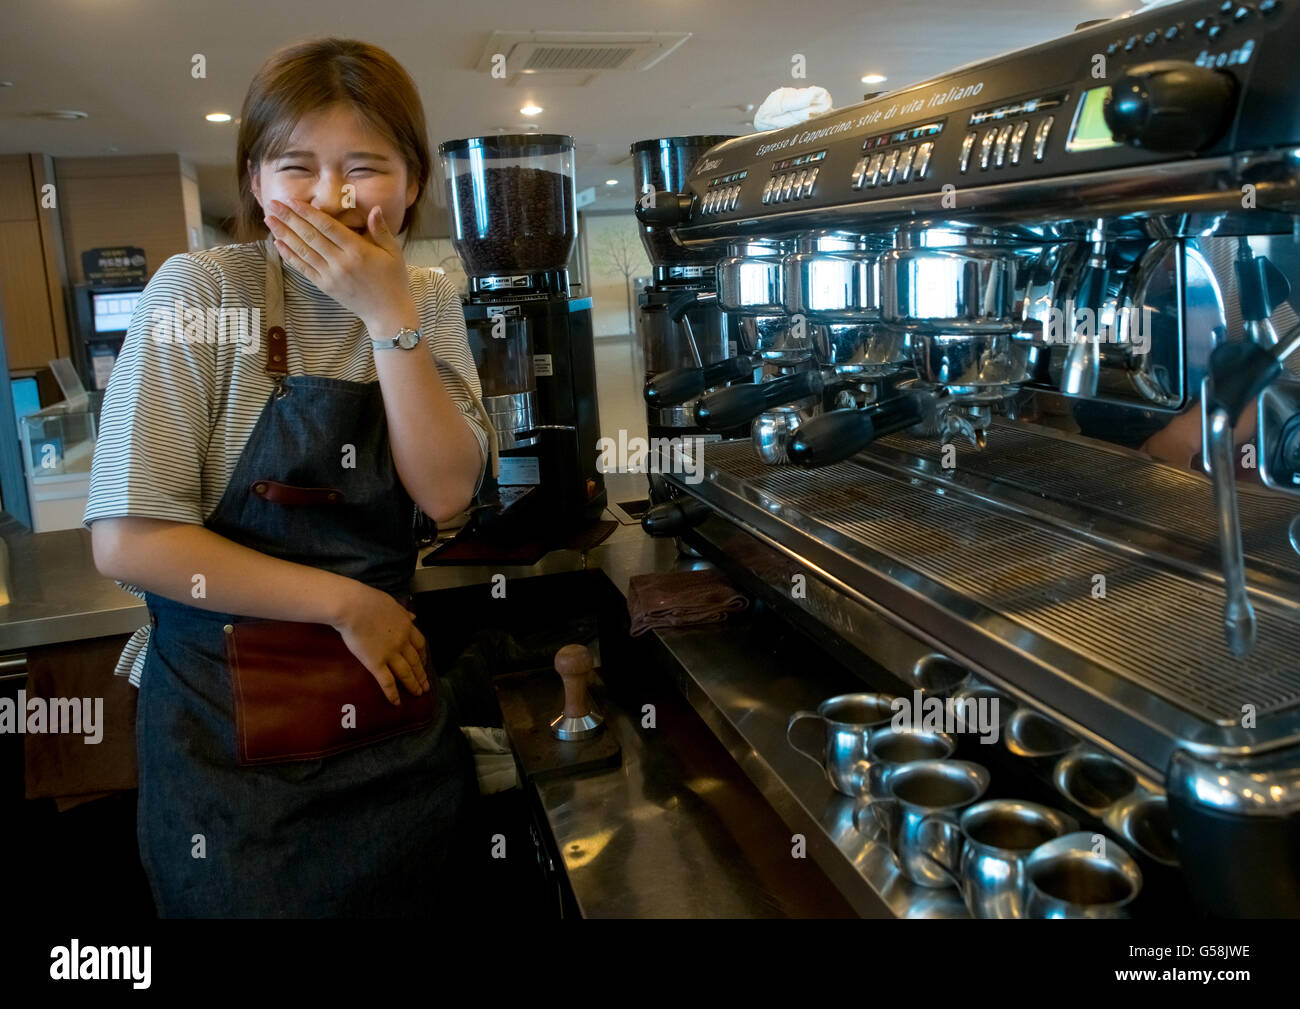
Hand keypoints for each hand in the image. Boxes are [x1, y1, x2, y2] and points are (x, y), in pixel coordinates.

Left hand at [264, 198, 415, 326]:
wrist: (387, 313)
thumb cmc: (393, 281)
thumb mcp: (394, 253)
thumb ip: (381, 230)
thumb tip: (374, 208)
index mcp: (358, 251)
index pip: (327, 227)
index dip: (308, 212)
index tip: (292, 200)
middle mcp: (340, 262)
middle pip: (310, 236)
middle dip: (289, 218)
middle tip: (273, 203)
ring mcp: (330, 275)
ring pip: (303, 250)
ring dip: (284, 234)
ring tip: (269, 219)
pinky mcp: (325, 286)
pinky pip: (303, 268)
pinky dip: (289, 255)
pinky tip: (278, 243)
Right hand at [331, 582, 429, 704]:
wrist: (353, 607)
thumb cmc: (369, 601)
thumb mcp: (392, 604)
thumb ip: (404, 612)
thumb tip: (414, 616)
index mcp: (407, 627)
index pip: (420, 645)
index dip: (423, 656)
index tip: (424, 663)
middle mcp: (402, 642)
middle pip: (416, 662)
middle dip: (422, 674)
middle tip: (426, 686)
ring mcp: (390, 654)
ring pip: (406, 673)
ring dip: (413, 684)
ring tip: (418, 693)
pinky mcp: (375, 663)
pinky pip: (387, 682)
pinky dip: (393, 693)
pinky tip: (396, 702)